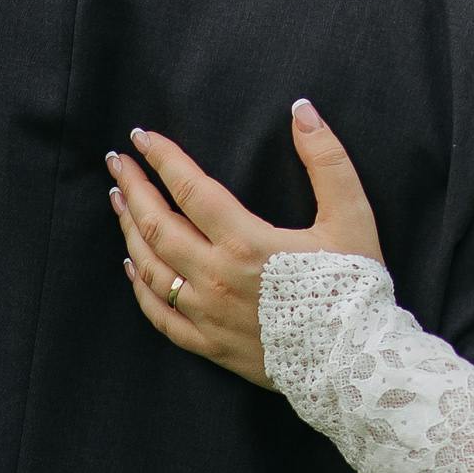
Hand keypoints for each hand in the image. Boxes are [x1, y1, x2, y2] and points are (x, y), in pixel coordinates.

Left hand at [112, 99, 387, 387]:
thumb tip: (301, 110)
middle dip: (134, 188)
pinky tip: (132, 265)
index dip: (162, 159)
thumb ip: (326, 159)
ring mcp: (206, 313)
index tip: (141, 137)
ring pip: (150, 267)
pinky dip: (140, 287)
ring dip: (129, 230)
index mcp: (245, 241)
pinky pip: (159, 315)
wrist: (355, 362)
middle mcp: (215, 276)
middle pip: (157, 225)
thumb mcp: (351, 216)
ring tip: (119, 202)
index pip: (189, 189)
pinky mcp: (208, 344)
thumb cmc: (354, 286)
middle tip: (118, 162)